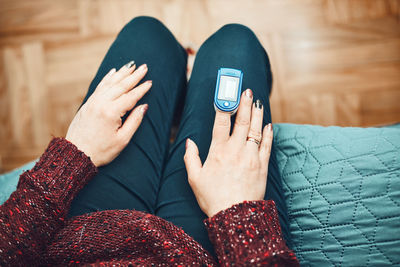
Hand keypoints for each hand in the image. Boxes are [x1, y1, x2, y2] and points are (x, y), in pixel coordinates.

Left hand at [66, 61, 151, 166]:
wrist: (76, 154)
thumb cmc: (102, 150)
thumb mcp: (122, 140)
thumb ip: (134, 121)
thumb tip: (143, 106)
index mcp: (111, 113)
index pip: (130, 97)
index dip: (141, 89)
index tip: (150, 82)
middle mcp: (101, 104)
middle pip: (121, 86)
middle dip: (134, 76)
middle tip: (144, 67)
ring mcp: (93, 102)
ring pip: (110, 83)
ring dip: (122, 73)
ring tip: (132, 65)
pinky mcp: (87, 104)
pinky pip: (100, 87)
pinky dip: (107, 78)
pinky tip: (113, 72)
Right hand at [184, 89, 272, 216]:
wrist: (235, 215)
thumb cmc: (212, 197)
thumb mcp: (194, 178)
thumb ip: (191, 158)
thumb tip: (189, 141)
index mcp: (218, 151)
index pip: (221, 122)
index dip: (223, 105)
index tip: (225, 93)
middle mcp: (235, 150)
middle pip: (241, 121)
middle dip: (243, 103)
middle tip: (246, 90)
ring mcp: (251, 157)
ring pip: (255, 130)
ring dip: (256, 114)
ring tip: (257, 101)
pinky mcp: (262, 166)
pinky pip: (267, 145)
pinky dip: (268, 133)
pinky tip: (268, 124)